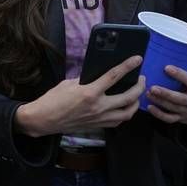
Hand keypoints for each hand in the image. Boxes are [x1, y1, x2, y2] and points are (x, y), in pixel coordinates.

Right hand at [16, 56, 143, 136]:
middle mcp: (98, 106)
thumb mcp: (68, 84)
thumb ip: (85, 80)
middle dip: (139, 86)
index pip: (113, 76)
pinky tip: (124, 107)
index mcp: (89, 92)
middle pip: (128, 97)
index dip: (127, 66)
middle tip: (141, 79)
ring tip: (136, 94)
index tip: (137, 59)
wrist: (44, 119)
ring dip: (136, 102)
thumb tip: (98, 76)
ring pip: (128, 112)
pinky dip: (125, 113)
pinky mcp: (98, 126)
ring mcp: (100, 118)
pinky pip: (118, 121)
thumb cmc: (53, 99)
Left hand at [146, 66, 186, 128]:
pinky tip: (149, 107)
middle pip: (180, 98)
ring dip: (159, 101)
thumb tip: (171, 58)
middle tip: (152, 87)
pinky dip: (158, 114)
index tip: (167, 67)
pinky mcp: (182, 118)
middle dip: (165, 93)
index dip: (180, 75)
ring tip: (147, 93)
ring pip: (172, 107)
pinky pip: (169, 118)